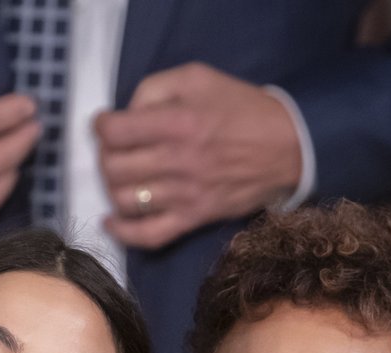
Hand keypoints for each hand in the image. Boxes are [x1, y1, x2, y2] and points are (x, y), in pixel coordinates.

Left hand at [95, 63, 301, 249]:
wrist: (289, 147)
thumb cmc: (242, 109)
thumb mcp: (199, 77)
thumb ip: (155, 88)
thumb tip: (126, 113)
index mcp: (178, 122)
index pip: (115, 131)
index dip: (101, 126)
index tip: (106, 124)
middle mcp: (177, 161)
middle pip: (113, 167)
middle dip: (105, 156)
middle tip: (115, 150)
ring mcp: (185, 195)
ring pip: (125, 200)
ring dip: (112, 188)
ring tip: (121, 177)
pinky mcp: (195, 219)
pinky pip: (149, 236)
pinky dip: (123, 233)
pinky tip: (111, 221)